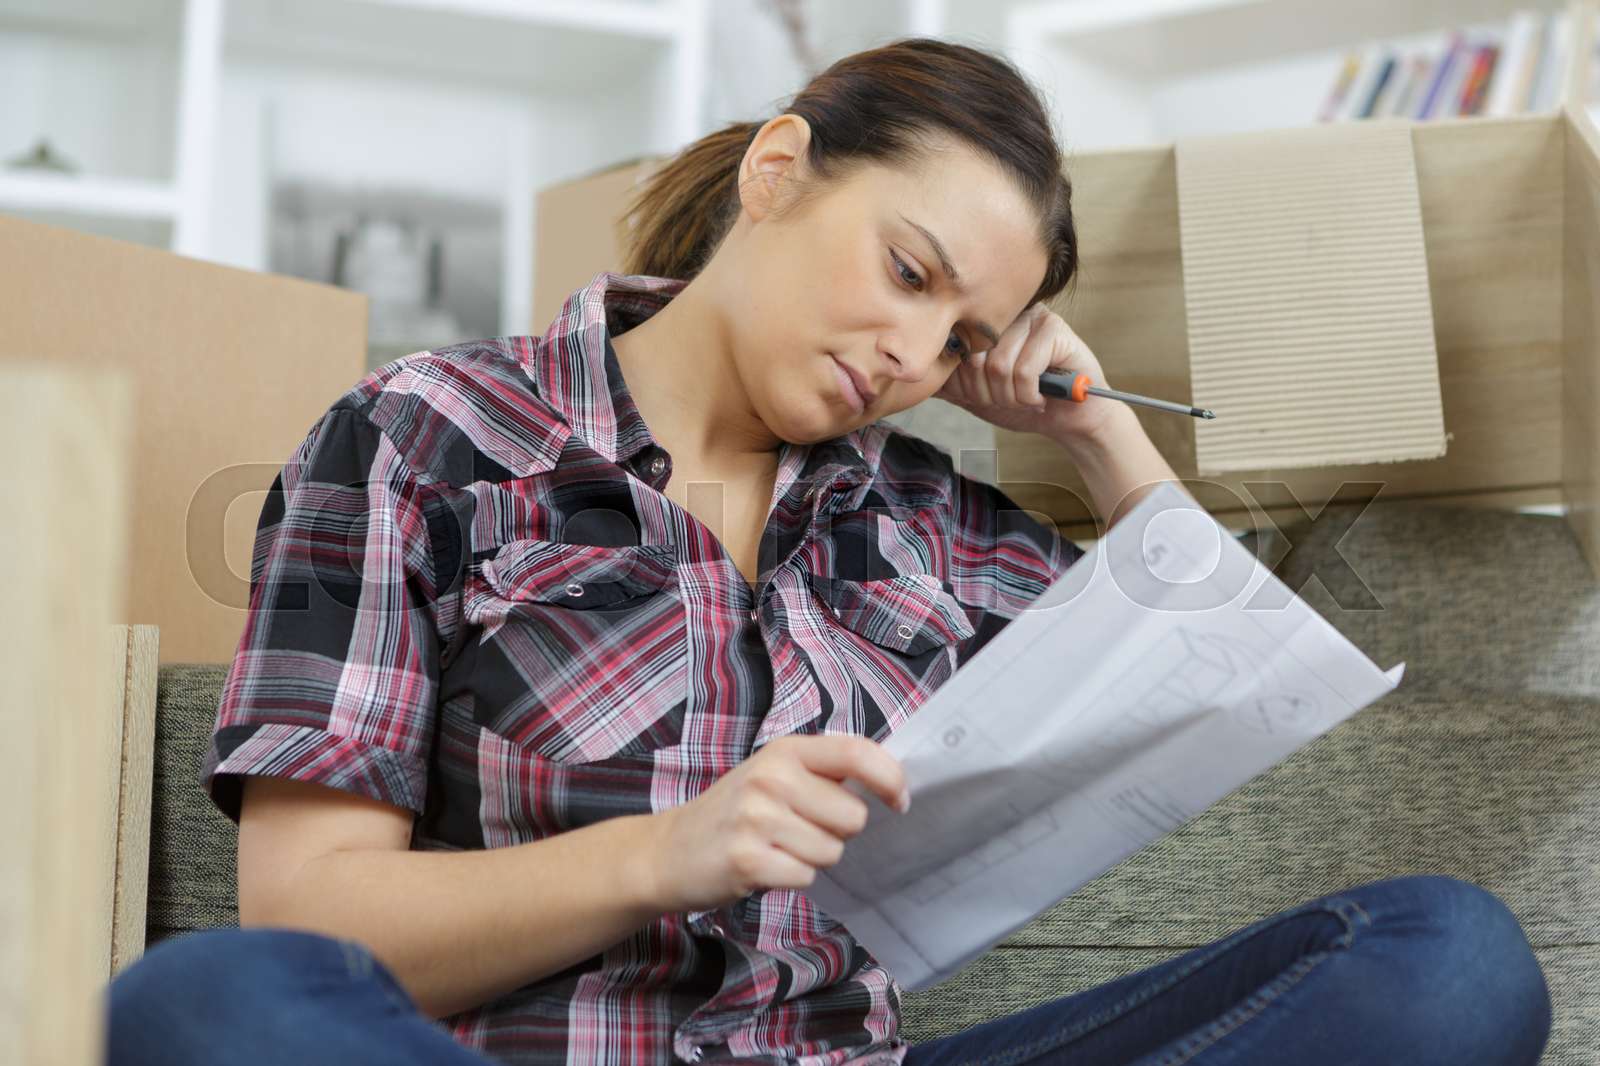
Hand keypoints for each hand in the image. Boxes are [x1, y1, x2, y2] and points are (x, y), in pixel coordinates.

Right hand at [646, 734, 909, 912]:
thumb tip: (889, 784)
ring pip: (832, 850)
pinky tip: (765, 866)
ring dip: (813, 858)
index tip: (899, 802)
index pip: (857, 753)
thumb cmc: (733, 813)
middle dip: (837, 831)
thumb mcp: (773, 774)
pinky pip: (806, 876)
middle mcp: (772, 777)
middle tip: (799, 830)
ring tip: (777, 847)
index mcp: (785, 750)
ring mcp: (757, 818)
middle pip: (854, 815)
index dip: (890, 778)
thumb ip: (823, 773)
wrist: (667, 850)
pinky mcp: (748, 859)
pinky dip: (792, 878)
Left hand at [934, 302, 1121, 444]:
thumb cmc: (1024, 402)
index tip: (988, 397)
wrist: (1068, 419)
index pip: (954, 353)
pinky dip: (1030, 395)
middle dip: (991, 394)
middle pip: (974, 358)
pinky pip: (1024, 369)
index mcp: (984, 324)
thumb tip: (908, 378)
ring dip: (1012, 396)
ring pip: (999, 365)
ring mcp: (1031, 317)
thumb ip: (948, 383)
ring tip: (1028, 398)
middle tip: (1012, 399)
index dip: (968, 387)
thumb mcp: (976, 395)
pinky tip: (1041, 396)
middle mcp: (1006, 314)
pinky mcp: (1055, 328)